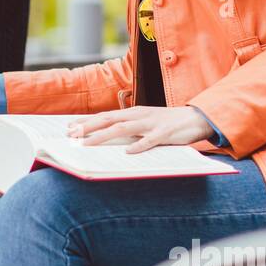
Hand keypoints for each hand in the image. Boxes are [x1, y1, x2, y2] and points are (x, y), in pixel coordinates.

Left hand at [66, 106, 214, 153]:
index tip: (69, 128)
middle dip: (87, 127)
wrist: (196, 118)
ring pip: (123, 129)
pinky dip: (138, 146)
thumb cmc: (167, 123)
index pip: (105, 116)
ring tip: (88, 144)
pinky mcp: (165, 133)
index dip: (87, 121)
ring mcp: (151, 123)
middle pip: (108, 120)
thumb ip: (129, 129)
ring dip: (103, 136)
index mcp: (133, 113)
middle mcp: (139, 115)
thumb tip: (108, 138)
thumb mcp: (145, 123)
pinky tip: (128, 152)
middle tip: (71, 135)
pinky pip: (150, 140)